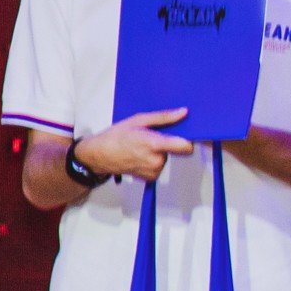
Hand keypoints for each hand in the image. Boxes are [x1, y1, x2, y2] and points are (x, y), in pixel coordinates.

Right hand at [75, 109, 193, 181]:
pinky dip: (154, 159)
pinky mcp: (151, 178)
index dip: (190, 140)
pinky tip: (141, 155)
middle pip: (178, 150)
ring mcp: (153, 171)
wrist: (98, 156)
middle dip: (171, 142)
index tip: (192, 134)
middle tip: (155, 136)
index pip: (184, 146)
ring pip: (168, 157)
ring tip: (143, 145)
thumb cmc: (115, 137)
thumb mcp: (138, 120)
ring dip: (161, 151)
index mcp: (153, 144)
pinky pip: (160, 166)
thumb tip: (183, 113)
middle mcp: (155, 160)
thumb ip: (164, 118)